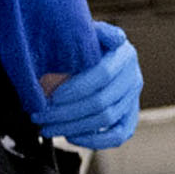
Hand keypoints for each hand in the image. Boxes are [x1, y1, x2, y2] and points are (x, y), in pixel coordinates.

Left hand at [39, 21, 141, 150]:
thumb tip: (115, 38)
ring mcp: (133, 100)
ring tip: (47, 127)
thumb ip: (93, 33)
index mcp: (125, 55)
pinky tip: (71, 137)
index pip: (103, 74)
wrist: (92, 55)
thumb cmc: (83, 45)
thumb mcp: (85, 32)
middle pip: (102, 101)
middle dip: (67, 112)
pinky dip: (94, 141)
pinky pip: (117, 136)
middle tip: (41, 115)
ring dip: (73, 127)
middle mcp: (134, 78)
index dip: (76, 88)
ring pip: (106, 119)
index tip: (51, 96)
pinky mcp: (129, 118)